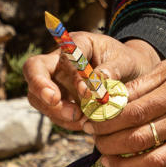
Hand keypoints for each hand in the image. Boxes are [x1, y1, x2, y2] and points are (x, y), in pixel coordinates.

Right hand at [24, 33, 159, 130]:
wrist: (131, 76)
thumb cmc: (128, 63)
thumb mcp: (127, 61)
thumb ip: (113, 69)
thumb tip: (99, 80)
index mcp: (78, 43)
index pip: (63, 54)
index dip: (71, 73)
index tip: (87, 92)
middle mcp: (60, 60)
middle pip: (34, 69)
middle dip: (40, 87)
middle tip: (55, 102)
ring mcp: (56, 81)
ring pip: (37, 95)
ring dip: (54, 110)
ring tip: (80, 119)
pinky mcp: (58, 100)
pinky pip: (51, 112)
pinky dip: (64, 121)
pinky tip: (83, 123)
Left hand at [85, 39, 165, 166]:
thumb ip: (140, 84)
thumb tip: (108, 98)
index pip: (134, 112)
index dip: (107, 120)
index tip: (91, 122)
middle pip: (140, 138)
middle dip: (109, 142)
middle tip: (93, 140)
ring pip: (154, 163)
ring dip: (124, 166)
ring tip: (106, 160)